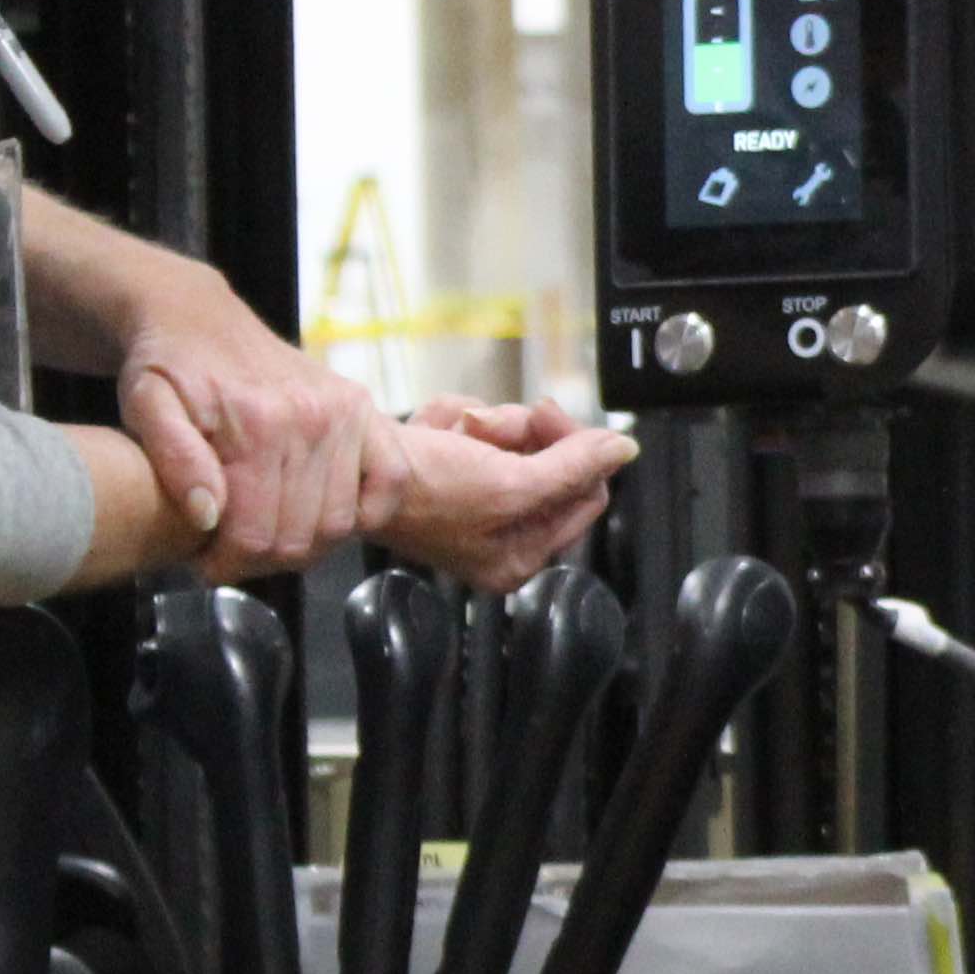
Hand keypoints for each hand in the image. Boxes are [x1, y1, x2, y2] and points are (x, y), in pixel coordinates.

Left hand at [110, 276, 375, 581]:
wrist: (196, 317)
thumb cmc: (165, 366)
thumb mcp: (145, 406)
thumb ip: (174, 458)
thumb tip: (209, 514)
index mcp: (257, 423)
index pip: (255, 534)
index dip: (225, 564)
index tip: (203, 562)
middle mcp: (311, 418)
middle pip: (298, 536)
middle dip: (259, 560)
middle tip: (229, 553)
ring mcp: (344, 412)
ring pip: (338, 523)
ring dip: (303, 546)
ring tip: (265, 535)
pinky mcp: (361, 407)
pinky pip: (390, 480)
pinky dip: (366, 511)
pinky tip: (325, 514)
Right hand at [363, 404, 634, 592]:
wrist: (351, 464)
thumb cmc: (420, 491)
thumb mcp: (510, 483)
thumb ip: (574, 468)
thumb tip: (623, 452)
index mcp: (518, 556)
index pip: (586, 494)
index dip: (575, 451)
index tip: (548, 420)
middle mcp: (499, 532)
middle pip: (552, 460)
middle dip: (518, 433)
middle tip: (490, 426)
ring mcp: (473, 496)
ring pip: (513, 435)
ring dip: (484, 422)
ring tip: (453, 431)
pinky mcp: (447, 465)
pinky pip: (475, 425)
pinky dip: (453, 417)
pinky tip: (432, 429)